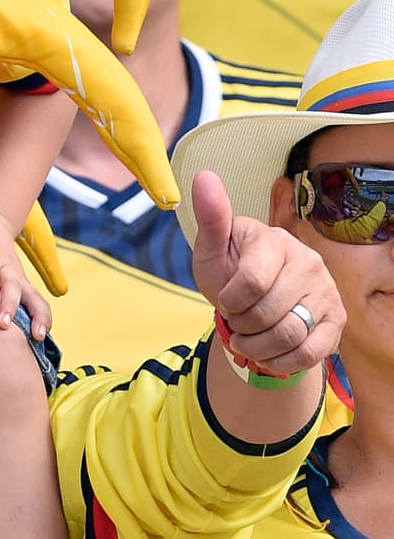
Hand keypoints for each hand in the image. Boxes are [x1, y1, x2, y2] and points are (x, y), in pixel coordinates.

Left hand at [0, 206, 51, 337]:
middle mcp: (7, 266)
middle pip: (12, 286)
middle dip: (8, 306)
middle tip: (2, 326)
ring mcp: (19, 276)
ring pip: (32, 294)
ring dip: (36, 314)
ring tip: (37, 336)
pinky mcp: (24, 284)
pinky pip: (37, 300)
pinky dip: (43, 316)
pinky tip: (42, 336)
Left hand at [189, 170, 342, 373]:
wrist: (253, 302)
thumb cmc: (229, 271)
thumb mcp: (212, 248)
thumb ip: (210, 218)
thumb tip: (203, 177)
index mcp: (275, 241)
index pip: (251, 283)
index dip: (230, 301)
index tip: (225, 299)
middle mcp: (307, 262)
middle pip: (268, 313)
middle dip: (241, 326)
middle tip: (236, 320)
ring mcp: (325, 292)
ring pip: (289, 336)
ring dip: (257, 347)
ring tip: (247, 338)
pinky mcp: (335, 320)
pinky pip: (309, 353)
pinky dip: (280, 361)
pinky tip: (267, 353)